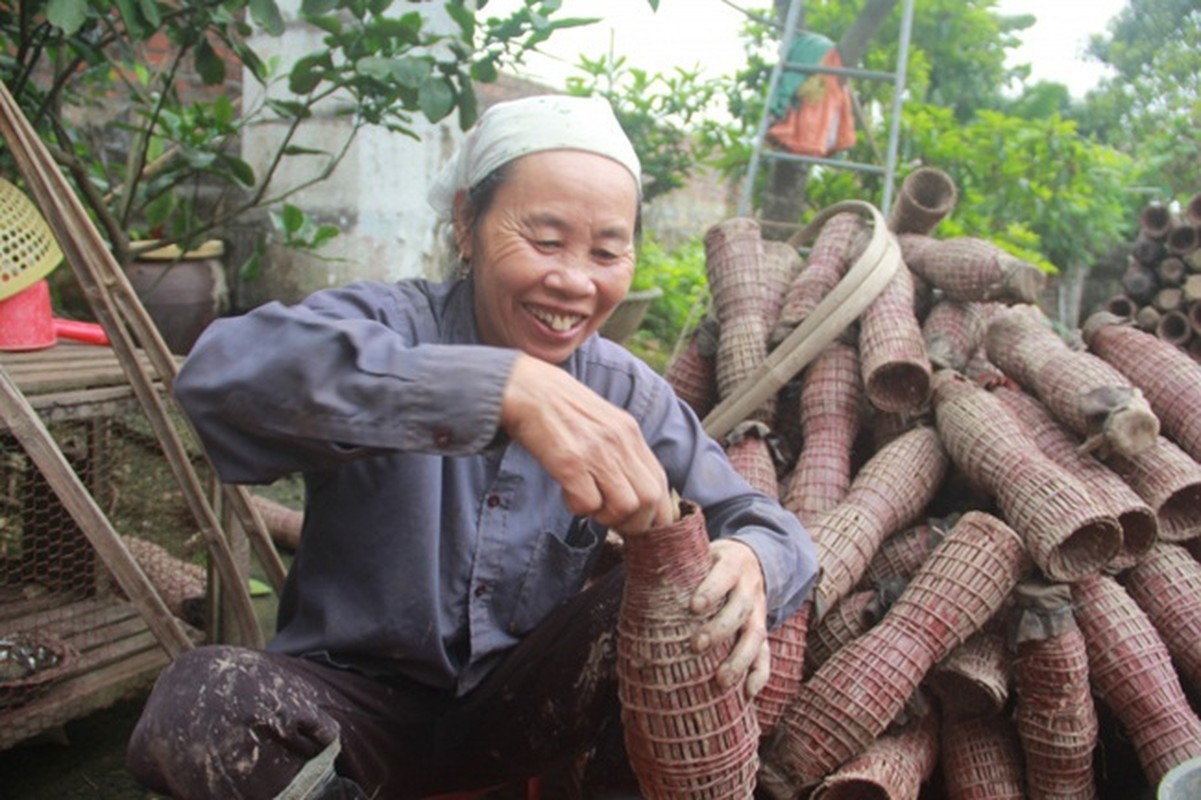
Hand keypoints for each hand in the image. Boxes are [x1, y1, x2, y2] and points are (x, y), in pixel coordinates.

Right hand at [500, 354, 674, 534]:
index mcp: (630, 432)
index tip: (639, 522)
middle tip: (611, 518)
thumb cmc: (560, 408)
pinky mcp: (570, 462)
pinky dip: (578, 508)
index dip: (655, 511)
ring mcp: (596, 452)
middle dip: (634, 522)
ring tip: (588, 504)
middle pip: (650, 499)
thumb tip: (633, 488)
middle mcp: (619, 442)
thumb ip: (620, 449)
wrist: (526, 388)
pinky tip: (567, 493)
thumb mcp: (602, 421)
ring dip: (606, 517)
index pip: (661, 482)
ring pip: (624, 506)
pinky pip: (588, 504)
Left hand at [689, 539, 770, 696]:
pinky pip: (766, 652)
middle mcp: (750, 587)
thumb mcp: (701, 552)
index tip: (693, 606)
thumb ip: (680, 563)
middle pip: (740, 609)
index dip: (711, 590)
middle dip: (719, 629)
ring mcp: (759, 610)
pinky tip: (749, 692)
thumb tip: (640, 575)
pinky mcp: (762, 629)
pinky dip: (760, 673)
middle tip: (696, 645)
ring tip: (721, 680)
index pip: (725, 575)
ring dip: (740, 659)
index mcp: (733, 564)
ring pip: (756, 635)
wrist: (751, 559)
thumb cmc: (712, 560)